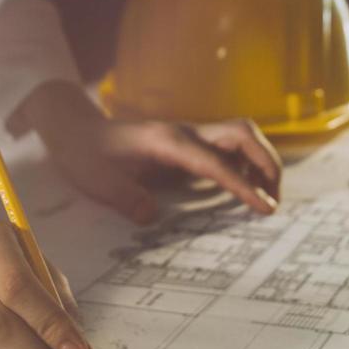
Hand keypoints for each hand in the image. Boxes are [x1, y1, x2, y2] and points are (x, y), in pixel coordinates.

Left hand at [17, 82, 282, 223]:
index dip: (244, 185)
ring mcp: (190, 136)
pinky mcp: (189, 146)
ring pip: (241, 137)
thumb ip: (125, 199)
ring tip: (265, 199)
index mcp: (167, 141)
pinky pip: (229, 149)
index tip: (264, 208)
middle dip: (267, 163)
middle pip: (242, 134)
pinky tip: (243, 190)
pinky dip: (246, 166)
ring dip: (261, 162)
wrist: (75, 130)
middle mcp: (185, 133)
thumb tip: (153, 218)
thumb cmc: (86, 154)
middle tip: (273, 202)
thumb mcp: (98, 181)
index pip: (216, 162)